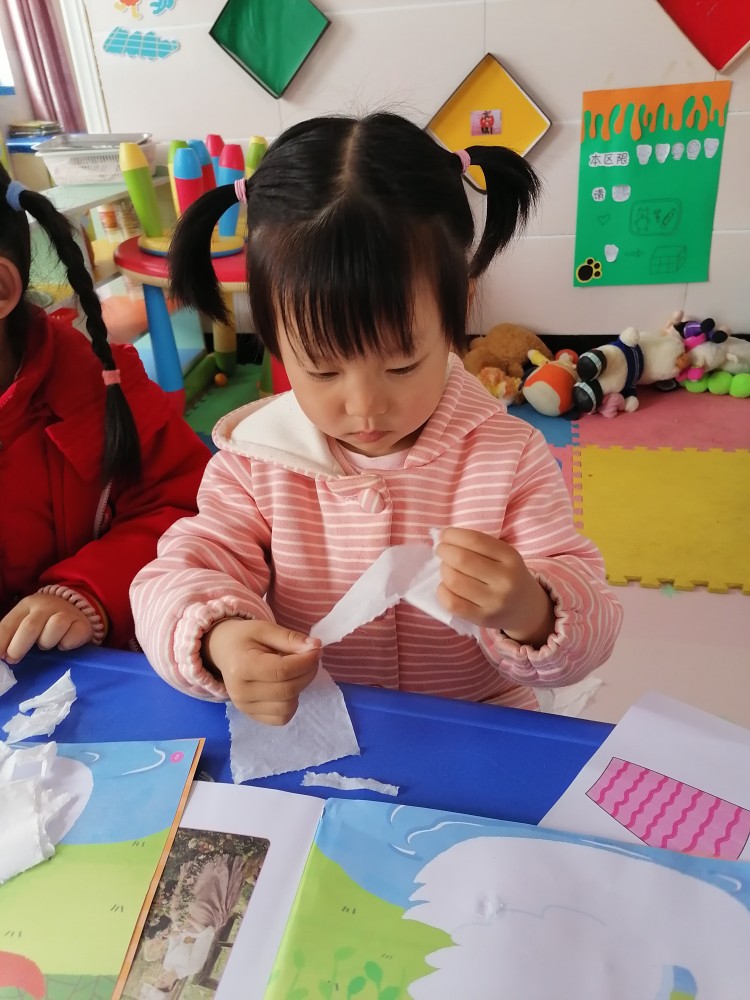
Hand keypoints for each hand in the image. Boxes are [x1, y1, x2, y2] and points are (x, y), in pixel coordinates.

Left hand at [0, 594, 94, 663]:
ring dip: (46, 642)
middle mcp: (46, 606)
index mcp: (27, 605)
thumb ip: (12, 635)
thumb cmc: (44, 620)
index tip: (0, 658)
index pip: (8, 624)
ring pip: (55, 626)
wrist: (76, 607)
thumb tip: (0, 654)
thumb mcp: (25, 620)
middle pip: (30, 626)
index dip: (1, 642)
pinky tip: (63, 645)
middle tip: (13, 659)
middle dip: (19, 646)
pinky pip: (72, 637)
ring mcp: (66, 613)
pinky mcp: (82, 624)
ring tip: (45, 646)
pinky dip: (66, 644)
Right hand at [202, 619, 320, 725]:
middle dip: (308, 673)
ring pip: (288, 706)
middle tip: (311, 657)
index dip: (306, 661)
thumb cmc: (244, 638)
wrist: (223, 651)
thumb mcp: (265, 629)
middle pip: (288, 689)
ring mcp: (245, 707)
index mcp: (241, 667)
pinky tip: (287, 686)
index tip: (317, 650)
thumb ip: (290, 638)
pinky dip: (291, 703)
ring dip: (300, 688)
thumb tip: (315, 647)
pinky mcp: (251, 716)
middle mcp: (241, 692)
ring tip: (297, 671)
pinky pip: (281, 718)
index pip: (283, 670)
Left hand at [436, 528, 555, 647]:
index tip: (444, 535)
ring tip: (446, 568)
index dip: (452, 535)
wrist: (527, 609)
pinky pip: (452, 603)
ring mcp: (495, 601)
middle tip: (441, 550)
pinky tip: (445, 586)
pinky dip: (442, 591)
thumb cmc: (508, 576)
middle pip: (461, 559)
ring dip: (443, 570)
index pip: (474, 540)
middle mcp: (505, 579)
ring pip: (454, 580)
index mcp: (510, 557)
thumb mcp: (505, 556)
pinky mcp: (483, 618)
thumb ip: (480, 546)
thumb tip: (444, 537)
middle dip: (444, 551)